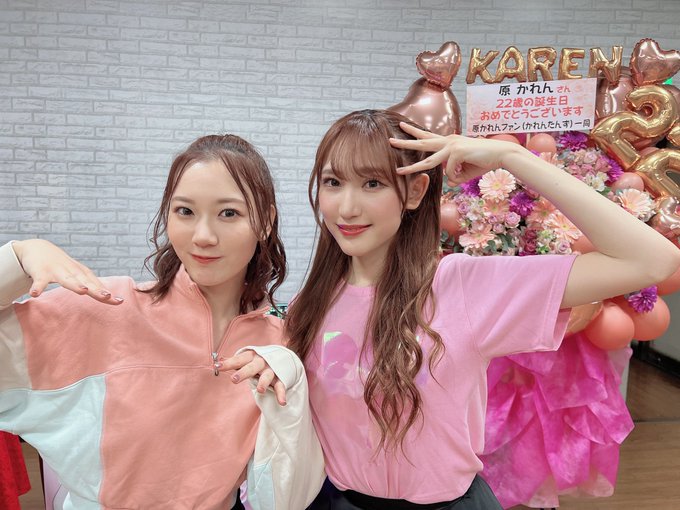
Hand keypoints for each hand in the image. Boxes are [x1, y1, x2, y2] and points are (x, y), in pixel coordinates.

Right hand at [11, 239, 122, 304]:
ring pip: (67, 279)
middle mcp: (72, 271)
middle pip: (86, 282)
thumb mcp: (77, 275)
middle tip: (107, 296)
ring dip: (75, 285)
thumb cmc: (62, 266)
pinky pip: (39, 281)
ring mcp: (57, 271)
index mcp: (82, 273)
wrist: (37, 248)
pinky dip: (38, 287)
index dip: (107, 293)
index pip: (97, 285)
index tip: (120, 301)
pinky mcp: (41, 272)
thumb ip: (91, 285)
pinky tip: (35, 294)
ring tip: (83, 291)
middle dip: (97, 289)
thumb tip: (109, 297)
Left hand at [219, 350, 286, 405]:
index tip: (217, 367)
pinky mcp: (280, 378)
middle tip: (234, 380)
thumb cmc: (257, 360)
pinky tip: (282, 402)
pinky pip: (280, 386)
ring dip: (264, 382)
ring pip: (267, 376)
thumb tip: (217, 362)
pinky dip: (281, 394)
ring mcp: (271, 370)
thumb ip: (234, 362)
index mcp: (251, 356)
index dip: (228, 363)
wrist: (281, 356)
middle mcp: (261, 362)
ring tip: (260, 390)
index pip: (239, 359)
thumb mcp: (247, 359)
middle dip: (244, 373)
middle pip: (252, 367)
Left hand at [389, 122, 524, 185]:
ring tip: (399, 171)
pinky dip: (456, 176)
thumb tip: (448, 182)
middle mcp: (448, 141)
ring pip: (428, 159)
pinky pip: (449, 172)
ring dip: (412, 167)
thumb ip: (455, 176)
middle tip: (390, 140)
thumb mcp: (465, 171)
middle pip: (422, 142)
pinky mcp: (457, 152)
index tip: (403, 129)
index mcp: (449, 142)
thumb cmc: (484, 161)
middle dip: (405, 142)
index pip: (428, 137)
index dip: (415, 133)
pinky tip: (466, 172)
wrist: (501, 154)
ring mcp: (452, 145)